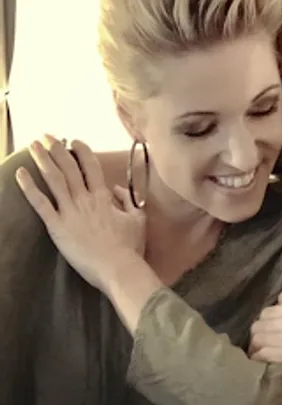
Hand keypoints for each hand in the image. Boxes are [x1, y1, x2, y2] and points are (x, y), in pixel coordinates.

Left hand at [16, 135, 145, 292]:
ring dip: (43, 160)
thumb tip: (117, 188)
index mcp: (103, 197)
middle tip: (47, 136)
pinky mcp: (57, 226)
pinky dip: (29, 187)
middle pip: (68, 168)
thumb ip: (128, 200)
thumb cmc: (130, 247)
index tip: (73, 141)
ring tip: (32, 145)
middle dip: (57, 149)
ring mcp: (69, 212)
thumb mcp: (137, 219)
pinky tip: (20, 173)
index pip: (90, 166)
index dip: (81, 151)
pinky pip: (40, 203)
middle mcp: (84, 199)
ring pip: (54, 179)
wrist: (118, 268)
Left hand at [249, 292, 281, 390]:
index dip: (264, 321)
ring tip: (255, 354)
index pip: (271, 309)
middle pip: (262, 323)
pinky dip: (260, 357)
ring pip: (261, 338)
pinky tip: (259, 362)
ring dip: (255, 346)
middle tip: (257, 344)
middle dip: (256, 334)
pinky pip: (268, 354)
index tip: (265, 330)